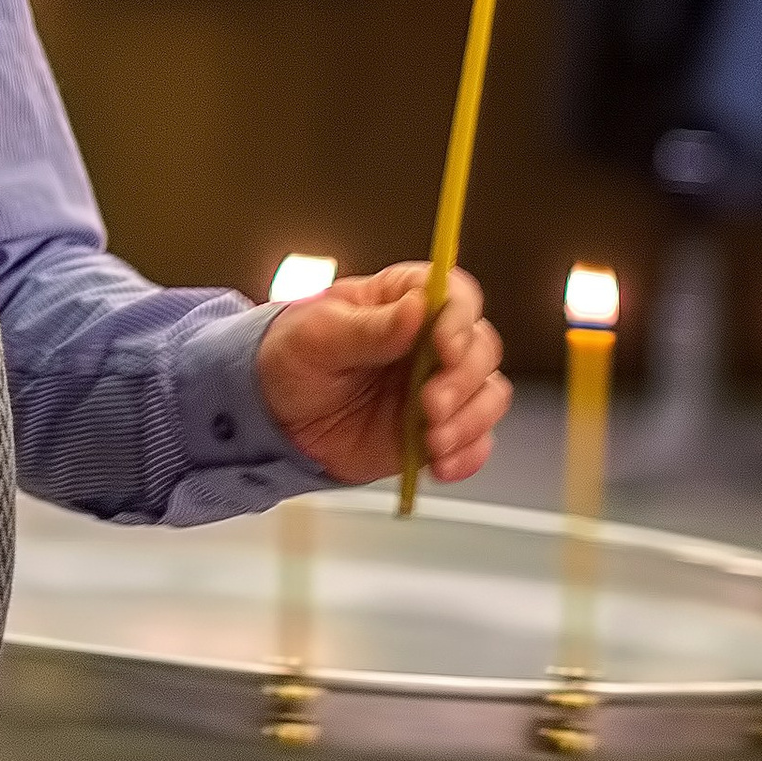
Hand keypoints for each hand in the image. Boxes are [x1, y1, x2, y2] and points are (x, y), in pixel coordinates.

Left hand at [256, 262, 510, 492]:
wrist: (273, 419)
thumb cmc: (290, 358)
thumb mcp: (316, 335)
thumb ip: (369, 327)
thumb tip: (417, 310)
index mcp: (403, 302)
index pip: (456, 296)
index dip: (459, 320)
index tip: (444, 347)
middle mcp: (431, 342)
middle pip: (482, 348)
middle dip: (464, 380)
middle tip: (430, 404)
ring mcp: (438, 387)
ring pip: (488, 395)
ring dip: (471, 420)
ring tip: (433, 439)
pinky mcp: (436, 429)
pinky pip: (475, 441)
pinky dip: (469, 454)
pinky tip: (442, 464)